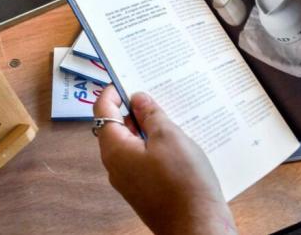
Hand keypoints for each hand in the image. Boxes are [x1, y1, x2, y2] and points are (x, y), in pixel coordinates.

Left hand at [93, 86, 235, 234]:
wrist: (197, 227)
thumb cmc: (183, 184)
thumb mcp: (169, 137)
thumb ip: (151, 114)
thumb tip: (139, 99)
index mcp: (115, 149)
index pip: (103, 111)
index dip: (113, 92)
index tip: (128, 80)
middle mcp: (116, 165)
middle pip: (116, 127)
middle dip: (134, 109)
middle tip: (155, 95)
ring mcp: (130, 179)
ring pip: (132, 143)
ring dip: (147, 128)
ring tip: (170, 117)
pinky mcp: (145, 189)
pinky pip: (143, 159)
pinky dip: (154, 146)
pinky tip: (176, 142)